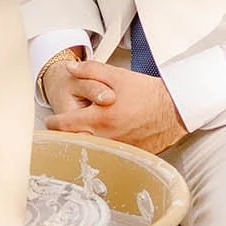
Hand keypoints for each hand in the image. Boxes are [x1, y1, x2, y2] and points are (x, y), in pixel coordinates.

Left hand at [42, 60, 184, 152]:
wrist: (174, 109)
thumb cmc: (147, 92)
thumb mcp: (117, 75)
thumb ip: (90, 70)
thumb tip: (70, 69)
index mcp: (100, 118)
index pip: (64, 126)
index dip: (52, 124)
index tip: (51, 122)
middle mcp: (107, 137)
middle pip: (74, 142)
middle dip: (66, 136)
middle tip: (64, 130)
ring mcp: (118, 149)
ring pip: (91, 150)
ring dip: (84, 143)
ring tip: (83, 134)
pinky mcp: (129, 156)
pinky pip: (109, 156)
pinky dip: (103, 150)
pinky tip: (104, 141)